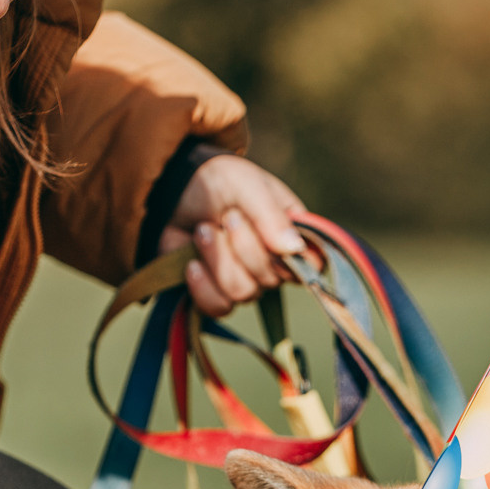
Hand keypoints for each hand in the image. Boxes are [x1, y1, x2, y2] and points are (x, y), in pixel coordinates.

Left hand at [158, 155, 310, 316]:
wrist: (176, 190)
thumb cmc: (220, 181)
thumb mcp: (247, 185)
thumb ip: (271, 215)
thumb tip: (294, 249)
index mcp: (291, 236)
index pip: (313, 267)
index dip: (294, 262)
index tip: (273, 241)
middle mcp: (273, 264)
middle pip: (269, 280)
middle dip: (242, 246)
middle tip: (227, 217)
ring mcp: (246, 282)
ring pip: (243, 293)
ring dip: (217, 258)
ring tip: (203, 230)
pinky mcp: (216, 295)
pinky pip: (218, 307)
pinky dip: (201, 286)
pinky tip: (191, 263)